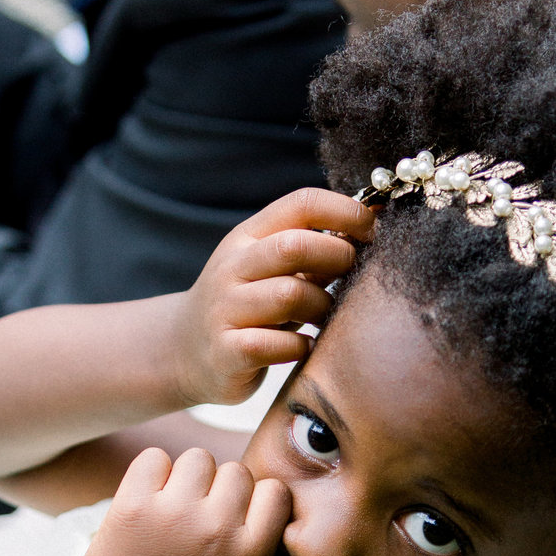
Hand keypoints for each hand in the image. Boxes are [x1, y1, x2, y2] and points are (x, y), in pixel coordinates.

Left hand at [55, 447, 291, 555]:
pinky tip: (148, 502)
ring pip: (197, 459)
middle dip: (221, 490)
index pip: (275, 492)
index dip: (259, 501)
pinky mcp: (133, 505)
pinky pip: (154, 458)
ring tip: (173, 510)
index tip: (239, 519)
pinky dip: (151, 474)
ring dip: (187, 478)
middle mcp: (218, 530)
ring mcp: (174, 514)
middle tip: (200, 518)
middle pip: (236, 471)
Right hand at [172, 187, 374, 409]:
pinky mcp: (227, 351)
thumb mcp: (267, 266)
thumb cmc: (247, 305)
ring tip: (323, 316)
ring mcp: (226, 309)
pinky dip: (302, 347)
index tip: (372, 230)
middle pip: (295, 246)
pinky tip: (303, 347)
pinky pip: (279, 345)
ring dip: (322, 307)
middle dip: (337, 258)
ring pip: (290, 295)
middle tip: (350, 276)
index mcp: (248, 236)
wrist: (184, 351)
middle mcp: (232, 267)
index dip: (346, 211)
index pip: (301, 204)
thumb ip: (309, 248)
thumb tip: (370, 224)